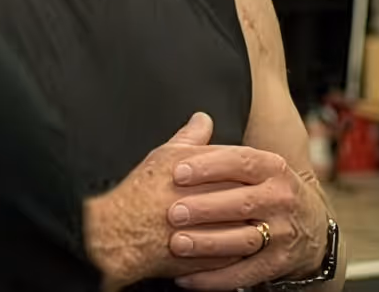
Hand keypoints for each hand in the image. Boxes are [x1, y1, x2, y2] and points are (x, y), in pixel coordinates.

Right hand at [86, 113, 240, 289]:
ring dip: (246, 226)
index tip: (236, 177)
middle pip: (254, 198)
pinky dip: (235, 250)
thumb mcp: (167, 155)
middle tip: (240, 201)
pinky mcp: (221, 259)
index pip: (250, 166)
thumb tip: (202, 119)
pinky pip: (242, 254)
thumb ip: (192, 136)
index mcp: (220, 172)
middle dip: (249, 199)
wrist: (124, 234)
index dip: (242, 171)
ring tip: (235, 226)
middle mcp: (229, 200)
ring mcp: (228, 232)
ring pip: (254, 228)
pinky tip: (226, 246)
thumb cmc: (141, 194)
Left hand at [165, 146, 330, 289]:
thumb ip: (226, 149)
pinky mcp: (278, 263)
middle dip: (205, 207)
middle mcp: (282, 198)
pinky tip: (187, 278)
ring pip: (243, 239)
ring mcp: (283, 233)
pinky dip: (214, 278)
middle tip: (173, 212)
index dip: (209, 166)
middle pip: (241, 202)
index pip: (241, 161)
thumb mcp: (261, 167)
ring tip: (177, 244)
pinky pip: (244, 272)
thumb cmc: (274, 193)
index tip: (178, 171)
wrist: (313, 231)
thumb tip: (199, 118)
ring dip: (208, 244)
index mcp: (274, 168)